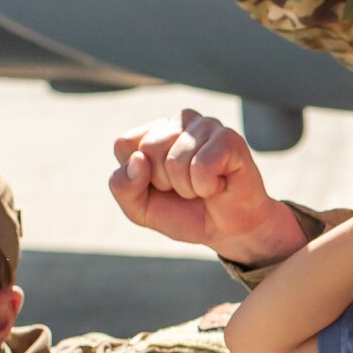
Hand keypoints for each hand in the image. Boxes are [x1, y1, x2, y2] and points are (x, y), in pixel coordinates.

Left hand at [109, 110, 300, 261]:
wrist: (229, 231)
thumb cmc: (186, 213)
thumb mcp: (140, 208)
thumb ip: (123, 186)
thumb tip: (138, 160)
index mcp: (155, 131)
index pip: (124, 144)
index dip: (137, 177)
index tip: (160, 187)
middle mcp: (181, 121)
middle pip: (148, 149)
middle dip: (164, 182)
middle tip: (187, 189)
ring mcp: (207, 126)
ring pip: (174, 160)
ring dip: (188, 188)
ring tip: (205, 187)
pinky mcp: (229, 139)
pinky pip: (201, 166)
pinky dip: (207, 186)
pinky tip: (219, 184)